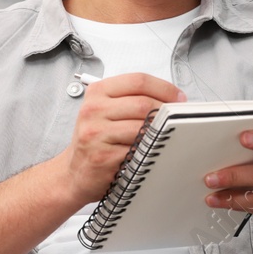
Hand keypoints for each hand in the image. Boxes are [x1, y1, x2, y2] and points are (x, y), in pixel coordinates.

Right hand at [53, 72, 185, 207]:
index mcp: (97, 92)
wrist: (74, 172)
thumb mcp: (105, 111)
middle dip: (167, 111)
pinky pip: (138, 149)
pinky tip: (149, 151)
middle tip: (177, 119)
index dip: (164, 88)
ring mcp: (96, 133)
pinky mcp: (103, 156)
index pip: (138, 81)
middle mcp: (93, 110)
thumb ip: (132, 100)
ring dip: (160, 132)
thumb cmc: (95, 141)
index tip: (178, 98)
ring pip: (143, 127)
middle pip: (143, 103)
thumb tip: (172, 99)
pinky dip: (149, 150)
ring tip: (164, 135)